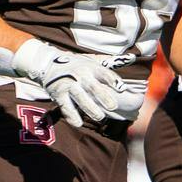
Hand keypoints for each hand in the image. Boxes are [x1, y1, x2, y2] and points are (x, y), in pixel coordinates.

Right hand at [13, 38, 139, 127]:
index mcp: (91, 67)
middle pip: (92, 86)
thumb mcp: (92, 60)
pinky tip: (78, 123)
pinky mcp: (58, 94)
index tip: (121, 88)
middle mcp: (80, 75)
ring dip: (89, 108)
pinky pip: (65, 106)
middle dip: (103, 96)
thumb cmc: (76, 64)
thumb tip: (134, 58)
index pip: (104, 73)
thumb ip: (111, 63)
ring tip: (99, 117)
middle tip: (113, 107)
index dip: (112, 80)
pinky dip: (71, 115)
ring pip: (80, 97)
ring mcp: (68, 85)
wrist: (47, 62)